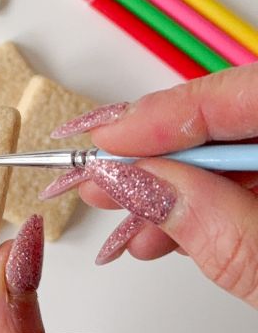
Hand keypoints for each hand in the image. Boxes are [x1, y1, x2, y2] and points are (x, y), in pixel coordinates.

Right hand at [47, 64, 257, 307]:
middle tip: (93, 174)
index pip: (240, 95)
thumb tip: (136, 182)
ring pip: (222, 160)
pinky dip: (193, 215)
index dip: (164, 114)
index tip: (102, 138)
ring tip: (118, 218)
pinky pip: (235, 192)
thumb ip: (223, 229)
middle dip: (152, 154)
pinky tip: (158, 237)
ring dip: (164, 191)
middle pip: (223, 123)